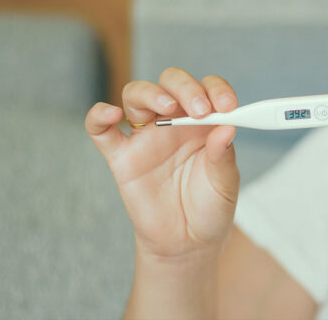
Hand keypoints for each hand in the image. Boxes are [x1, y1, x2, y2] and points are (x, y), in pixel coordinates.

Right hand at [85, 68, 239, 259]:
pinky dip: (99, 116)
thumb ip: (223, 156)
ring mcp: (146, 137)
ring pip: (137, 95)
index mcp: (204, 123)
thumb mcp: (225, 185)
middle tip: (200, 109)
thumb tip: (228, 127)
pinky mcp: (122, 158)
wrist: (187, 244)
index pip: (207, 89)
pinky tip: (110, 114)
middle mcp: (174, 122)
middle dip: (185, 88)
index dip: (216, 90)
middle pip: (171, 83)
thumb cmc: (210, 209)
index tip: (228, 105)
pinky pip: (101, 130)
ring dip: (151, 93)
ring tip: (167, 108)